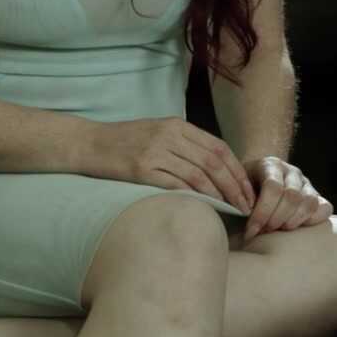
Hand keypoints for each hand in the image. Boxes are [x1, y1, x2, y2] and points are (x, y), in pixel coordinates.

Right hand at [87, 118, 254, 213]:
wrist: (88, 143)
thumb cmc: (125, 142)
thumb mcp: (158, 133)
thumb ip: (185, 145)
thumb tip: (215, 169)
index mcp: (177, 125)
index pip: (219, 148)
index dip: (237, 170)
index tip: (248, 190)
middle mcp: (169, 135)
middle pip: (213, 162)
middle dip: (234, 186)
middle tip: (245, 205)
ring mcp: (155, 151)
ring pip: (198, 174)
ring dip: (219, 195)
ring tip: (230, 211)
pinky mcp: (141, 169)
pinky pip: (175, 184)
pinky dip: (194, 197)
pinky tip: (204, 209)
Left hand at [240, 156, 333, 243]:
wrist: (259, 179)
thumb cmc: (245, 189)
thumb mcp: (237, 189)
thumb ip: (238, 198)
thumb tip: (241, 217)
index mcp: (270, 165)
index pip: (272, 188)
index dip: (262, 213)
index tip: (250, 231)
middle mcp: (291, 171)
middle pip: (292, 197)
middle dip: (276, 220)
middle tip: (263, 232)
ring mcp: (307, 183)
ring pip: (309, 203)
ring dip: (292, 223)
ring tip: (278, 231)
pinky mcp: (317, 196)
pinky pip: (324, 208)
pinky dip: (311, 221)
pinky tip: (295, 228)